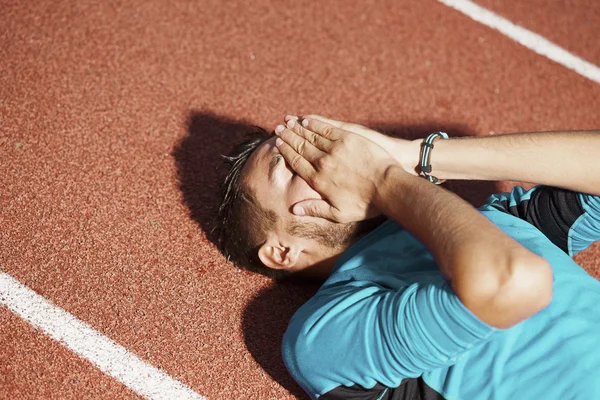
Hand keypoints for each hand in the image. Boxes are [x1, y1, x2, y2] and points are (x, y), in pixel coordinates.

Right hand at [274, 118, 401, 222]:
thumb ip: (315, 209)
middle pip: (300, 147)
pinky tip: (307, 120)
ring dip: (298, 128)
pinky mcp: (348, 138)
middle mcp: (323, 163)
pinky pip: (326, 129)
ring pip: (311, 136)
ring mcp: (335, 149)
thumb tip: (294, 209)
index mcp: (318, 180)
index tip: (278, 144)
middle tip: (278, 129)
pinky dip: (315, 124)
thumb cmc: (365, 204)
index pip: (296, 162)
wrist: (388, 188)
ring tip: (288, 123)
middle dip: (288, 137)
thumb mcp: (338, 214)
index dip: (286, 151)